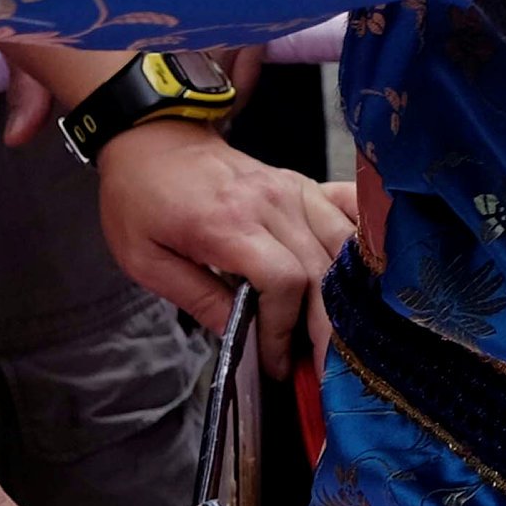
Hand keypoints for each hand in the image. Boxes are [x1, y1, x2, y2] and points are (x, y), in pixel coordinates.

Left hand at [95, 121, 357, 374]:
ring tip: (339, 333)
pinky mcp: (300, 183)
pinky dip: (361, 240)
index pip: (282, 281)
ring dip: (345, 293)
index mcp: (227, 224)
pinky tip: (365, 270)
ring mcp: (291, 189)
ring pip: (340, 246)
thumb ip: (195, 298)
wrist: (152, 140)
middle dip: (322, 325)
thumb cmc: (140, 200)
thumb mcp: (145, 260)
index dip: (284, 328)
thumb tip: (239, 339)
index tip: (276, 361)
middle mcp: (270, 204)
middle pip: (319, 270)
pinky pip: (345, 210)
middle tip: (320, 364)